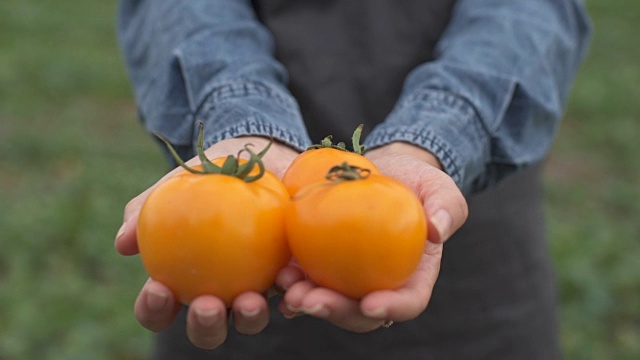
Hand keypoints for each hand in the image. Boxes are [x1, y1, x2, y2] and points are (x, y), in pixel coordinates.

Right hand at [115, 136, 297, 348]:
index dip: (154, 309)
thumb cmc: (205, 174)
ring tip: (251, 299)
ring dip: (250, 318)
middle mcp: (218, 292)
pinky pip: (292, 294)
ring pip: (250, 320)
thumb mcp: (175, 183)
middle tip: (208, 305)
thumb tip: (123, 243)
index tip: (159, 287)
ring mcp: (255, 287)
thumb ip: (146, 210)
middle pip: (207, 328)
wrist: (254, 155)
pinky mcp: (289, 276)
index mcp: (182, 279)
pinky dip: (292, 295)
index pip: (159, 308)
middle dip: (206, 327)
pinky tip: (290, 282)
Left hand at [277, 142, 467, 331]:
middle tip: (312, 300)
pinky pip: (305, 278)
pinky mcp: (320, 261)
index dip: (391, 308)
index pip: (408, 301)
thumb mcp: (438, 186)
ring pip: (327, 301)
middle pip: (359, 313)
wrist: (380, 168)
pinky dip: (291, 281)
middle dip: (335, 312)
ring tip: (288, 287)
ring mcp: (346, 277)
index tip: (371, 303)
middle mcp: (377, 284)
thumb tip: (439, 230)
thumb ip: (447, 206)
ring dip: (305, 301)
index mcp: (412, 276)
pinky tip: (278, 274)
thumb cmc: (415, 181)